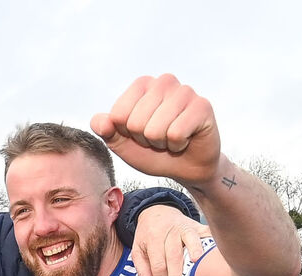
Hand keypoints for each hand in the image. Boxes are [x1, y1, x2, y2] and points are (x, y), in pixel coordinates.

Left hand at [91, 75, 221, 186]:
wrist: (186, 167)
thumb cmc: (154, 152)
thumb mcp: (123, 144)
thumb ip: (106, 131)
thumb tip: (100, 121)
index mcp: (142, 85)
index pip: (118, 115)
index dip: (127, 134)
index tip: (142, 134)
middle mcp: (164, 82)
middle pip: (135, 123)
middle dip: (145, 140)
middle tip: (159, 139)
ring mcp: (185, 91)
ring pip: (155, 130)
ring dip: (161, 143)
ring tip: (171, 139)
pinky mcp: (202, 106)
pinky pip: (176, 134)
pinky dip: (178, 145)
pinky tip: (185, 140)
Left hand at [132, 206, 209, 275]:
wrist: (158, 210)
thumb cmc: (149, 234)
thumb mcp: (138, 250)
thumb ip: (143, 270)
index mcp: (153, 238)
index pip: (158, 264)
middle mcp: (170, 232)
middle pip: (174, 257)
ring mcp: (185, 227)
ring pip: (191, 241)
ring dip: (196, 255)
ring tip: (199, 271)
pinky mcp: (197, 225)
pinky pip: (207, 233)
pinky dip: (213, 242)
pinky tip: (218, 252)